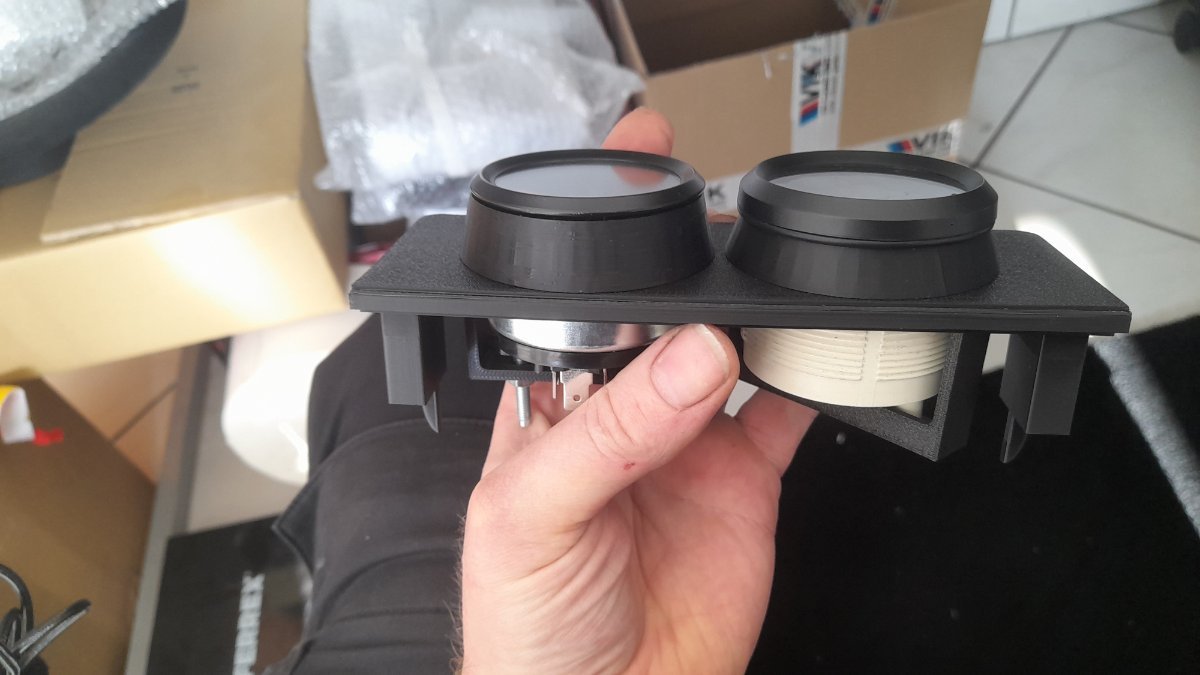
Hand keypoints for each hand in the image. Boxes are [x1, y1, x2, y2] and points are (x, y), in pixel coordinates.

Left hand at [460, 109, 816, 673]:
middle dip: (691, 277)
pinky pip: (787, 415)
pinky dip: (812, 380)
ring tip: (776, 289)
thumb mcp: (533, 518)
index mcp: (552, 410)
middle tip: (727, 240)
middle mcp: (622, 419)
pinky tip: (821, 353)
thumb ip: (607, 434)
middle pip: (665, 325)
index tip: (637, 180)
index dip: (606, 254)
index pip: (579, 314)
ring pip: (731, 356)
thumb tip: (694, 353)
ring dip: (754, 318)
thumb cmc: (528, 628)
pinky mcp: (745, 483)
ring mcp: (688, 448)